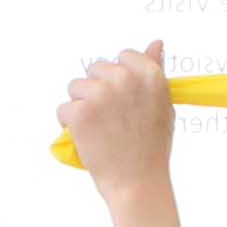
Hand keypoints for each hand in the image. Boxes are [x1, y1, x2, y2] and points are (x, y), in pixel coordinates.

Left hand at [60, 41, 173, 189]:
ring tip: (97, 129)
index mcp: (148, 74)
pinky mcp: (80, 112)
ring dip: (81, 106)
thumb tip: (156, 43)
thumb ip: (155, 71)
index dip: (119, 79)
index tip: (123, 102)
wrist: (138, 183)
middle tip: (109, 119)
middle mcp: (124, 79)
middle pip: (95, 69)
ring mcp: (100, 94)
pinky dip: (69, 124)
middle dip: (97, 90)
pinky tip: (86, 138)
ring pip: (76, 87)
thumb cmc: (152, 147)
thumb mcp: (163, 105)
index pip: (123, 57)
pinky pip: (63, 109)